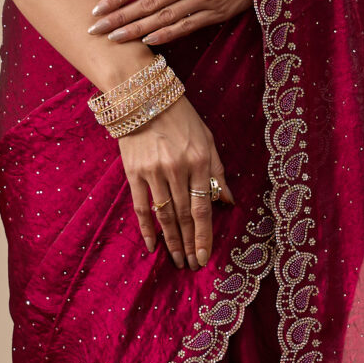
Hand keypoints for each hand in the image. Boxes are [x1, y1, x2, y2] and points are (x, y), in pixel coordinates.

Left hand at [90, 0, 252, 47]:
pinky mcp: (217, 13)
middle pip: (148, 3)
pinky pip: (187, 26)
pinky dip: (167, 34)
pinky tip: (149, 42)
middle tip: (95, 30)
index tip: (98, 7)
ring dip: (137, 31)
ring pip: (164, 18)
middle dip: (119, 18)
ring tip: (115, 39)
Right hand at [118, 94, 234, 269]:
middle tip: (191, 265)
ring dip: (171, 241)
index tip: (204, 257)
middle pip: (184, 216)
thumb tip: (228, 202)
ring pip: (164, 215)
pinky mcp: (134, 172)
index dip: (204, 236)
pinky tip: (152, 246)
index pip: (203, 207)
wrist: (144, 97)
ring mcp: (154, 171)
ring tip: (177, 259)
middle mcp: (177, 169)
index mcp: (200, 161)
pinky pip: (141, 206)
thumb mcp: (208, 139)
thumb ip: (218, 172)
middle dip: (189, 244)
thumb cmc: (181, 118)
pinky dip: (147, 228)